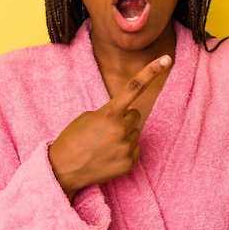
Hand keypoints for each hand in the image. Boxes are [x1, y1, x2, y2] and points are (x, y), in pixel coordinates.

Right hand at [48, 54, 171, 199]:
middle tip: (104, 130)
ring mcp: (126, 148)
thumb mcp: (88, 117)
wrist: (63, 170)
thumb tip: (128, 117)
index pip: (134, 87)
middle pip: (135, 115)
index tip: (166, 59)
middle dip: (123, 119)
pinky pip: (135, 149)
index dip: (150, 72)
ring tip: (103, 145)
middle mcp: (121, 129)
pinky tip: (108, 156)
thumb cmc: (73, 139)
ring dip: (123, 135)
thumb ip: (111, 113)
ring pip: (135, 132)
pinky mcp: (129, 164)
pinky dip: (124, 151)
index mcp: (109, 113)